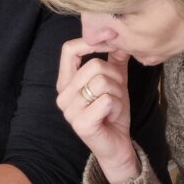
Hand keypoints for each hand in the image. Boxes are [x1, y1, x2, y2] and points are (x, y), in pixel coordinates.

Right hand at [55, 39, 139, 183]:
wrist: (117, 146)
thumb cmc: (112, 113)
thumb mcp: (114, 82)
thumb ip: (114, 60)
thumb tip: (121, 38)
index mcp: (66, 82)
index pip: (69, 50)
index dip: (91, 43)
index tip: (111, 46)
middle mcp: (63, 95)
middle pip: (94, 65)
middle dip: (115, 77)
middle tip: (116, 93)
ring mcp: (69, 111)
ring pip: (102, 82)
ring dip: (118, 93)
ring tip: (113, 105)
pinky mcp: (81, 124)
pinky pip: (106, 100)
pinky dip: (117, 106)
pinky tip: (112, 116)